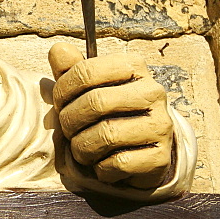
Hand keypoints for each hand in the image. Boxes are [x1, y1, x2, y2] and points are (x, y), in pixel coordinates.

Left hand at [48, 42, 173, 188]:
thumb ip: (71, 69)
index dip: (62, 91)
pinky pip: (118, 163)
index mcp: (134, 67)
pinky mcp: (160, 157)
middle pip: (95, 103)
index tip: (59, 104)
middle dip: (70, 121)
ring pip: (106, 135)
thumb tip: (58, 50)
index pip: (86, 71)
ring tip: (83, 148)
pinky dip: (101, 168)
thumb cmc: (108, 114)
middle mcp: (153, 92)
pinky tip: (104, 163)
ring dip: (83, 147)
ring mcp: (161, 125)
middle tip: (68, 130)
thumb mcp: (87, 88)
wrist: (141, 150)